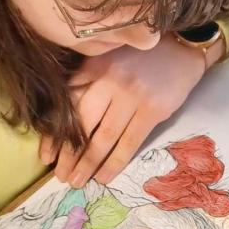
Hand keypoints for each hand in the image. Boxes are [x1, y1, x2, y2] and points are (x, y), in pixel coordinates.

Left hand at [40, 34, 207, 187]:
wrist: (183, 47)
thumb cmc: (141, 56)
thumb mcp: (108, 57)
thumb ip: (88, 80)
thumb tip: (63, 118)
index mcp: (94, 66)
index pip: (67, 105)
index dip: (54, 133)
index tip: (45, 156)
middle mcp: (109, 81)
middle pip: (81, 123)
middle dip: (69, 154)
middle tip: (60, 176)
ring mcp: (131, 96)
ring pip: (103, 137)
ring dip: (88, 163)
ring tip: (77, 182)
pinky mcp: (152, 110)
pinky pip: (129, 142)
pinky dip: (115, 163)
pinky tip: (104, 177)